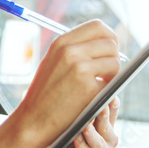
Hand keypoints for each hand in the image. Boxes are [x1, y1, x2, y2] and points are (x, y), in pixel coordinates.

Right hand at [7, 20, 121, 147]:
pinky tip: (93, 97)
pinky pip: (112, 83)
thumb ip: (75, 49)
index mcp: (61, 42)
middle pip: (111, 42)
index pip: (98, 26)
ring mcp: (80, 68)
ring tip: (99, 84)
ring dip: (113, 74)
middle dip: (114, 57)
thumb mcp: (53, 62)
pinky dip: (107, 90)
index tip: (110, 49)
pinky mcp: (89, 88)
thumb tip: (106, 41)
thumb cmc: (45, 94)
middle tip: (108, 71)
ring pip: (115, 62)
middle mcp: (70, 51)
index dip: (109, 36)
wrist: (33, 121)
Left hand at [41, 97, 120, 147]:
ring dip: (92, 134)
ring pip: (100, 142)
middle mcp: (109, 141)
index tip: (109, 94)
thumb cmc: (60, 143)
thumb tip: (80, 92)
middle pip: (107, 127)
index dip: (111, 103)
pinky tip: (76, 139)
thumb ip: (80, 112)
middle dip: (103, 117)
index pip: (111, 112)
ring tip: (85, 126)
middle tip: (100, 107)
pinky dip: (83, 147)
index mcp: (106, 127)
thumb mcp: (71, 124)